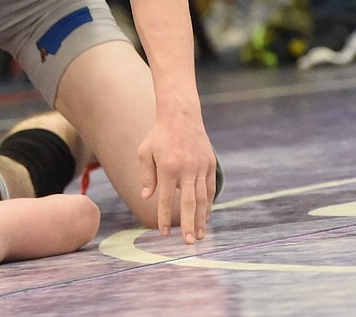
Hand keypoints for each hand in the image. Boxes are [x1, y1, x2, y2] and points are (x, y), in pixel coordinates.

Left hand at [138, 111, 216, 243]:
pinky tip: (205, 216)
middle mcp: (186, 169)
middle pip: (188, 203)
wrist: (180, 114)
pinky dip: (208, 204)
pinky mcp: (209, 163)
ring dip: (200, 219)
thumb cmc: (159, 134)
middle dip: (188, 225)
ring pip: (202, 198)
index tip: (164, 234)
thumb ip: (147, 176)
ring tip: (199, 235)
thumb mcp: (145, 152)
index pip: (165, 199)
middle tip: (188, 242)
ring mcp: (200, 166)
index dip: (163, 217)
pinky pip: (210, 188)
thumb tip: (147, 198)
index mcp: (168, 168)